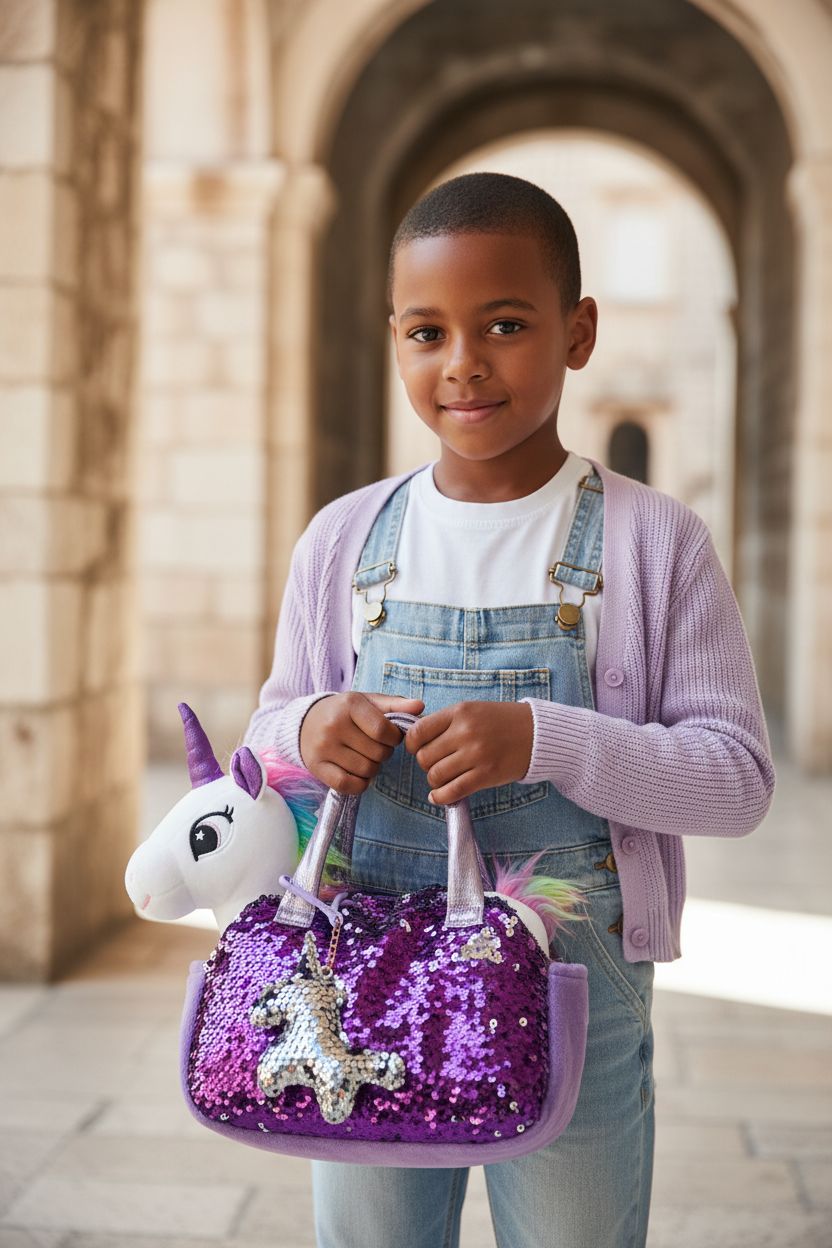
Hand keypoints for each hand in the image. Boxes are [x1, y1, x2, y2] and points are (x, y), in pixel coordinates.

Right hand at [298, 691, 424, 793]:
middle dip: (384, 753)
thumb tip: (420, 707)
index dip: (395, 738)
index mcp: (350, 704)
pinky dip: (360, 784)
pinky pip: (348, 785)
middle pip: (378, 753)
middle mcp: (334, 725)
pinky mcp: (317, 767)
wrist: (306, 722)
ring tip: (366, 757)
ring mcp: (323, 747)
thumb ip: (395, 704)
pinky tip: (358, 773)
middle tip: (376, 747)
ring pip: (366, 770)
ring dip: (373, 768)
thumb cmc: (345, 712)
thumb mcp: (368, 702)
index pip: (384, 730)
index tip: (392, 737)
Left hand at [403, 700, 533, 805]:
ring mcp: (476, 754)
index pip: (418, 731)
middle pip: (424, 757)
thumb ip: (446, 722)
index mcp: (460, 712)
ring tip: (444, 778)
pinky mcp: (486, 775)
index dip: (412, 745)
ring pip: (435, 775)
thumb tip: (415, 739)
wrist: (538, 733)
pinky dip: (441, 797)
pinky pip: (452, 791)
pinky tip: (440, 796)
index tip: (418, 749)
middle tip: (437, 764)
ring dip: (435, 781)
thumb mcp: (473, 710)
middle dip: (426, 764)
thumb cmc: (502, 722)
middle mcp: (465, 732)